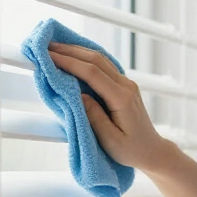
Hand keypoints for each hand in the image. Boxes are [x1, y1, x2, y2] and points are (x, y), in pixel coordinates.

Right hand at [48, 41, 172, 172]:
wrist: (151, 151)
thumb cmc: (131, 150)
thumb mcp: (110, 140)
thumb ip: (94, 117)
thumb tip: (78, 95)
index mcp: (122, 99)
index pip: (92, 73)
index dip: (69, 62)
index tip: (48, 56)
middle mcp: (126, 86)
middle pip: (96, 60)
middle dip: (69, 51)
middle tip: (45, 46)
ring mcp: (127, 84)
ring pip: (100, 59)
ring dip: (76, 51)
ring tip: (54, 47)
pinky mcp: (123, 86)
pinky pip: (104, 66)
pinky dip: (86, 58)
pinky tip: (73, 55)